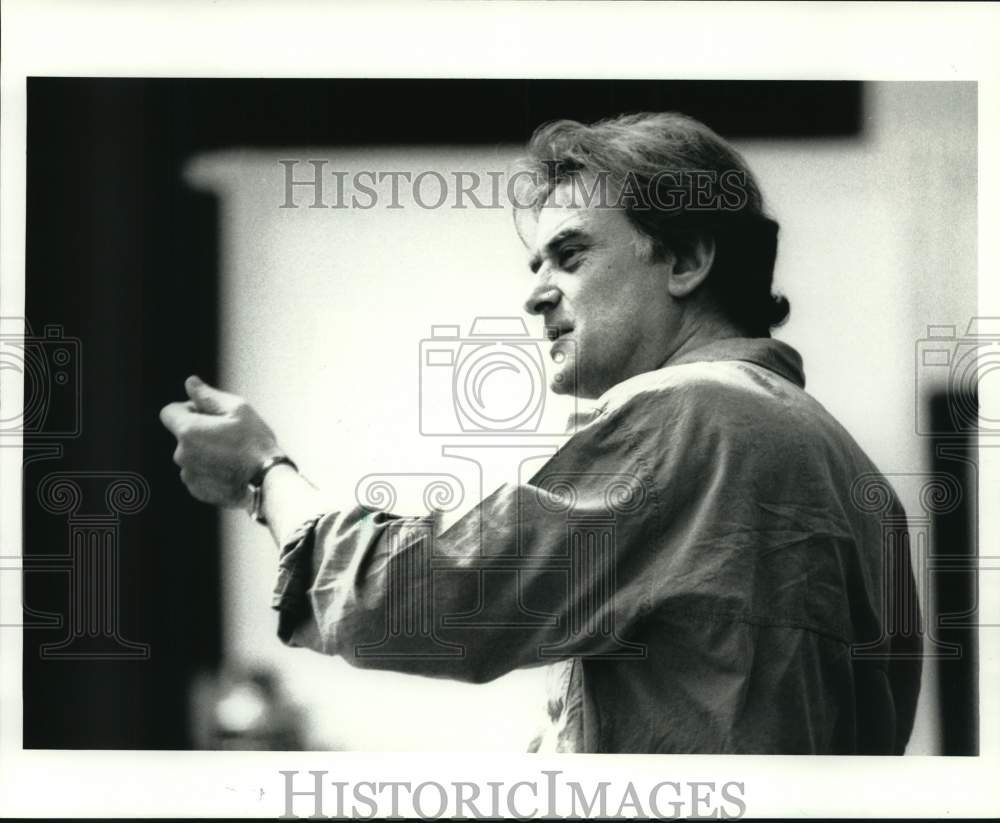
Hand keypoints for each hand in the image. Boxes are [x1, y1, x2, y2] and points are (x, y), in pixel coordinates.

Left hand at [159, 376, 281, 507]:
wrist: (267, 482)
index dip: (188, 408)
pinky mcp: (197, 490)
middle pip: (183, 434)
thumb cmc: (255, 443)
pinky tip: (231, 470)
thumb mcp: (237, 409)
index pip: (169, 412)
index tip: (209, 414)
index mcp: (188, 431)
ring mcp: (188, 474)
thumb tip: (190, 383)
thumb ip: (208, 396)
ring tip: (233, 455)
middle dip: (200, 431)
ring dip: (204, 451)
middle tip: (229, 435)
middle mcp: (182, 454)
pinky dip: (209, 469)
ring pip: (190, 455)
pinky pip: (197, 473)